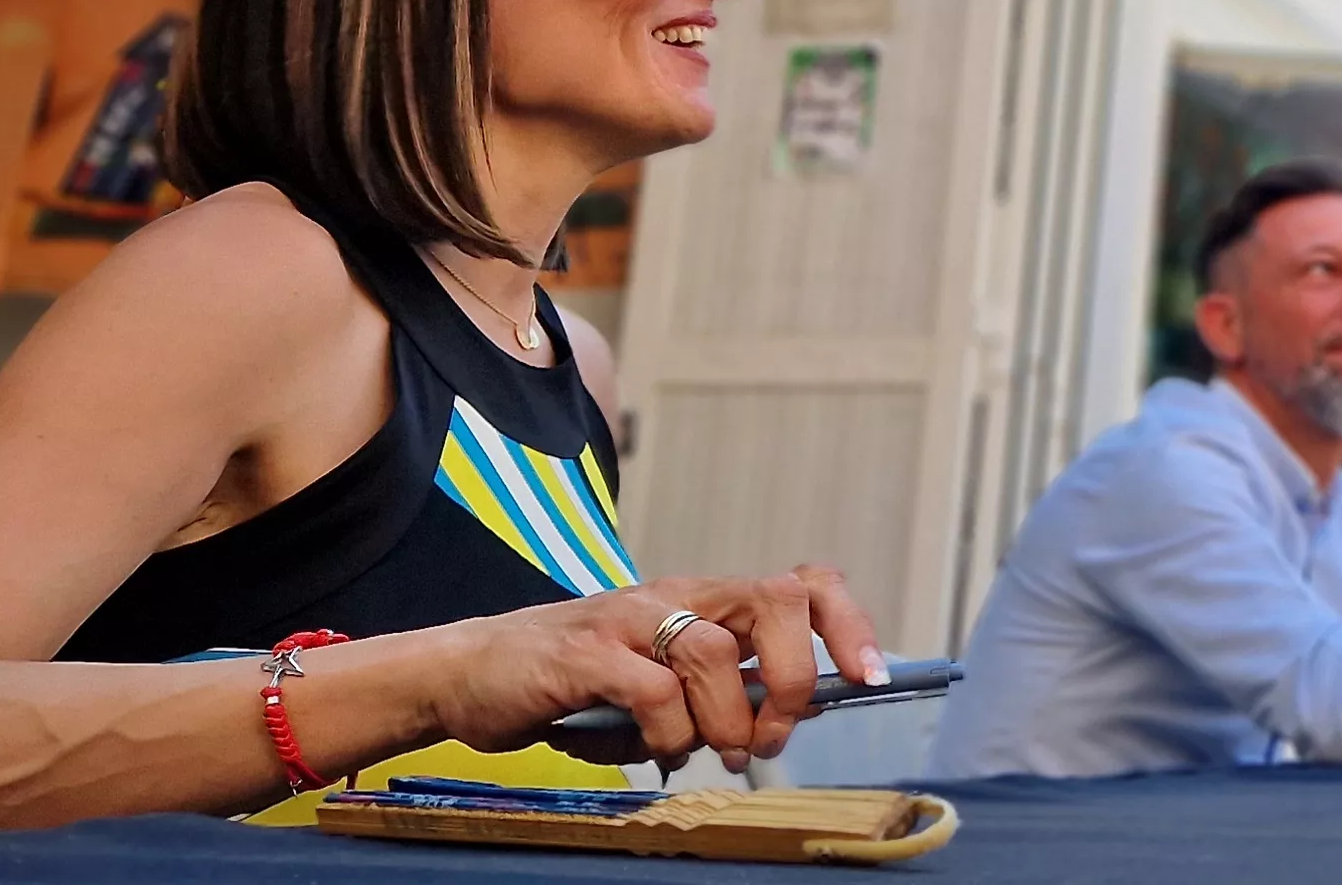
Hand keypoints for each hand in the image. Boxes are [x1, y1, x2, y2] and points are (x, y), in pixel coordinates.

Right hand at [435, 567, 884, 770]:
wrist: (468, 673)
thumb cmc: (575, 685)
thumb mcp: (662, 686)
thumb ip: (719, 696)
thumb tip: (781, 722)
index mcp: (705, 603)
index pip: (801, 586)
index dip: (848, 626)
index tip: (873, 678)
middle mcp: (676, 598)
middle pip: (776, 600)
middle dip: (794, 677)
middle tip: (772, 734)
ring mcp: (630, 619)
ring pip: (715, 651)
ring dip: (729, 718)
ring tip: (718, 754)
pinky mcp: (585, 653)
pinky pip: (653, 688)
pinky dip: (669, 731)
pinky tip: (657, 750)